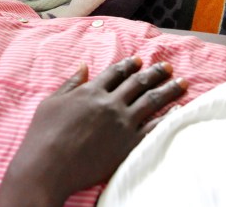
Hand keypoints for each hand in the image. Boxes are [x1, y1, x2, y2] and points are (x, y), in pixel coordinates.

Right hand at [0, 57, 187, 206]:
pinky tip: (178, 110)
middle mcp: (110, 104)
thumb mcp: (51, 102)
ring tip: (182, 82)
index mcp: (91, 91)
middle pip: (138, 83)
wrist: (49, 166)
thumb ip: (71, 83)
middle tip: (167, 66)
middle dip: (155, 72)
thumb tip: (84, 66)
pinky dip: (169, 117)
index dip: (129, 64)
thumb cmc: (43, 135)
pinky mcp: (130, 144)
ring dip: (169, 89)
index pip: (115, 73)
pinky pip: (155, 127)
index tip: (140, 59)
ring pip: (152, 101)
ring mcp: (122, 123)